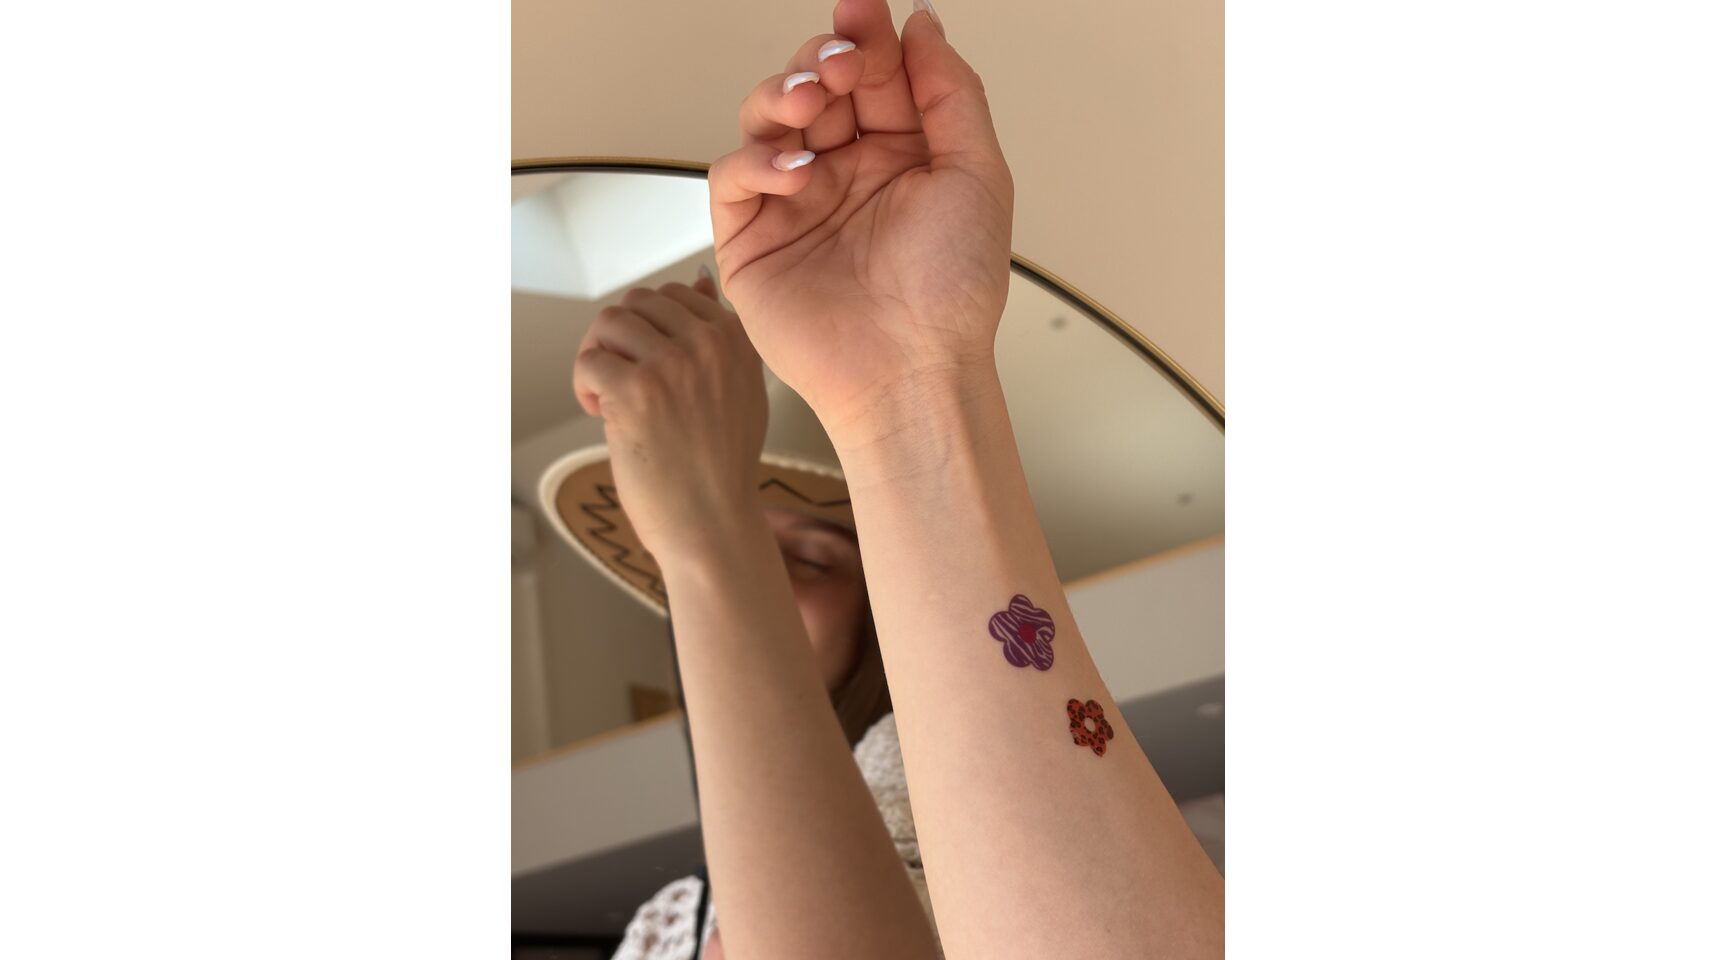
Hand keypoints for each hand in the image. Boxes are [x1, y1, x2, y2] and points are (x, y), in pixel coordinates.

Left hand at [572, 271, 769, 560]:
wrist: (712, 526)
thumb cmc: (720, 467)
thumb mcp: (740, 390)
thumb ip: (719, 336)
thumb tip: (698, 278)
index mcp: (737, 339)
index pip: (676, 294)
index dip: (650, 330)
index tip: (650, 368)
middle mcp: (709, 344)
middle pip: (637, 302)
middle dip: (618, 338)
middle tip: (619, 380)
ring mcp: (673, 365)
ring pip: (609, 323)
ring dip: (598, 357)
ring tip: (608, 397)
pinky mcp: (637, 392)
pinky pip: (589, 362)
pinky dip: (585, 387)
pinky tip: (602, 416)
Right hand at [708, 0, 1013, 433]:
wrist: (913, 371)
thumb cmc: (953, 293)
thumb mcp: (977, 174)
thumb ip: (951, 91)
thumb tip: (921, 22)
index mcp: (899, 154)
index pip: (872, 74)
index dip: (865, 36)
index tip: (864, 8)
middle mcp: (844, 172)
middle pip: (815, 84)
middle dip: (823, 59)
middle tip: (839, 62)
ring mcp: (794, 203)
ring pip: (765, 118)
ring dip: (783, 95)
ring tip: (813, 103)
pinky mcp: (750, 240)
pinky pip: (733, 176)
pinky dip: (757, 159)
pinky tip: (797, 168)